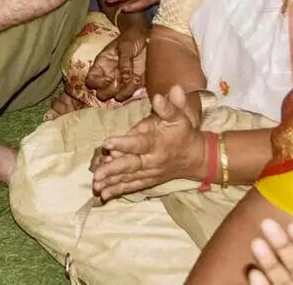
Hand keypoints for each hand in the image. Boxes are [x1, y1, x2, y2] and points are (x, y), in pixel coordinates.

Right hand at [84, 23, 149, 102]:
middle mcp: (109, 76)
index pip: (90, 81)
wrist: (147, 37)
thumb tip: (124, 78)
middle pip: (101, 94)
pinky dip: (135, 90)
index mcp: (102, 65)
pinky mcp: (134, 84)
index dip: (95, 84)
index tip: (107, 80)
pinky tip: (138, 78)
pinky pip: (132, 94)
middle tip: (119, 83)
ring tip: (133, 79)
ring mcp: (121, 82)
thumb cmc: (131, 38)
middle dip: (110, 92)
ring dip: (125, 92)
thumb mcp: (126, 46)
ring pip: (117, 97)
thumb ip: (124, 61)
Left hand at [90, 86, 203, 200]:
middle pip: (131, 165)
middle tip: (96, 174)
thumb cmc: (183, 133)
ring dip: (112, 182)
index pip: (139, 143)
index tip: (107, 143)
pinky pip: (132, 186)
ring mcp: (149, 173)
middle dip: (113, 170)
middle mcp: (152, 160)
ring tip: (96, 186)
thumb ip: (169, 107)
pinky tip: (103, 195)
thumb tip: (158, 96)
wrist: (196, 157)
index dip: (123, 143)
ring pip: (129, 178)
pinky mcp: (148, 181)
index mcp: (158, 143)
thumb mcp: (180, 116)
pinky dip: (118, 191)